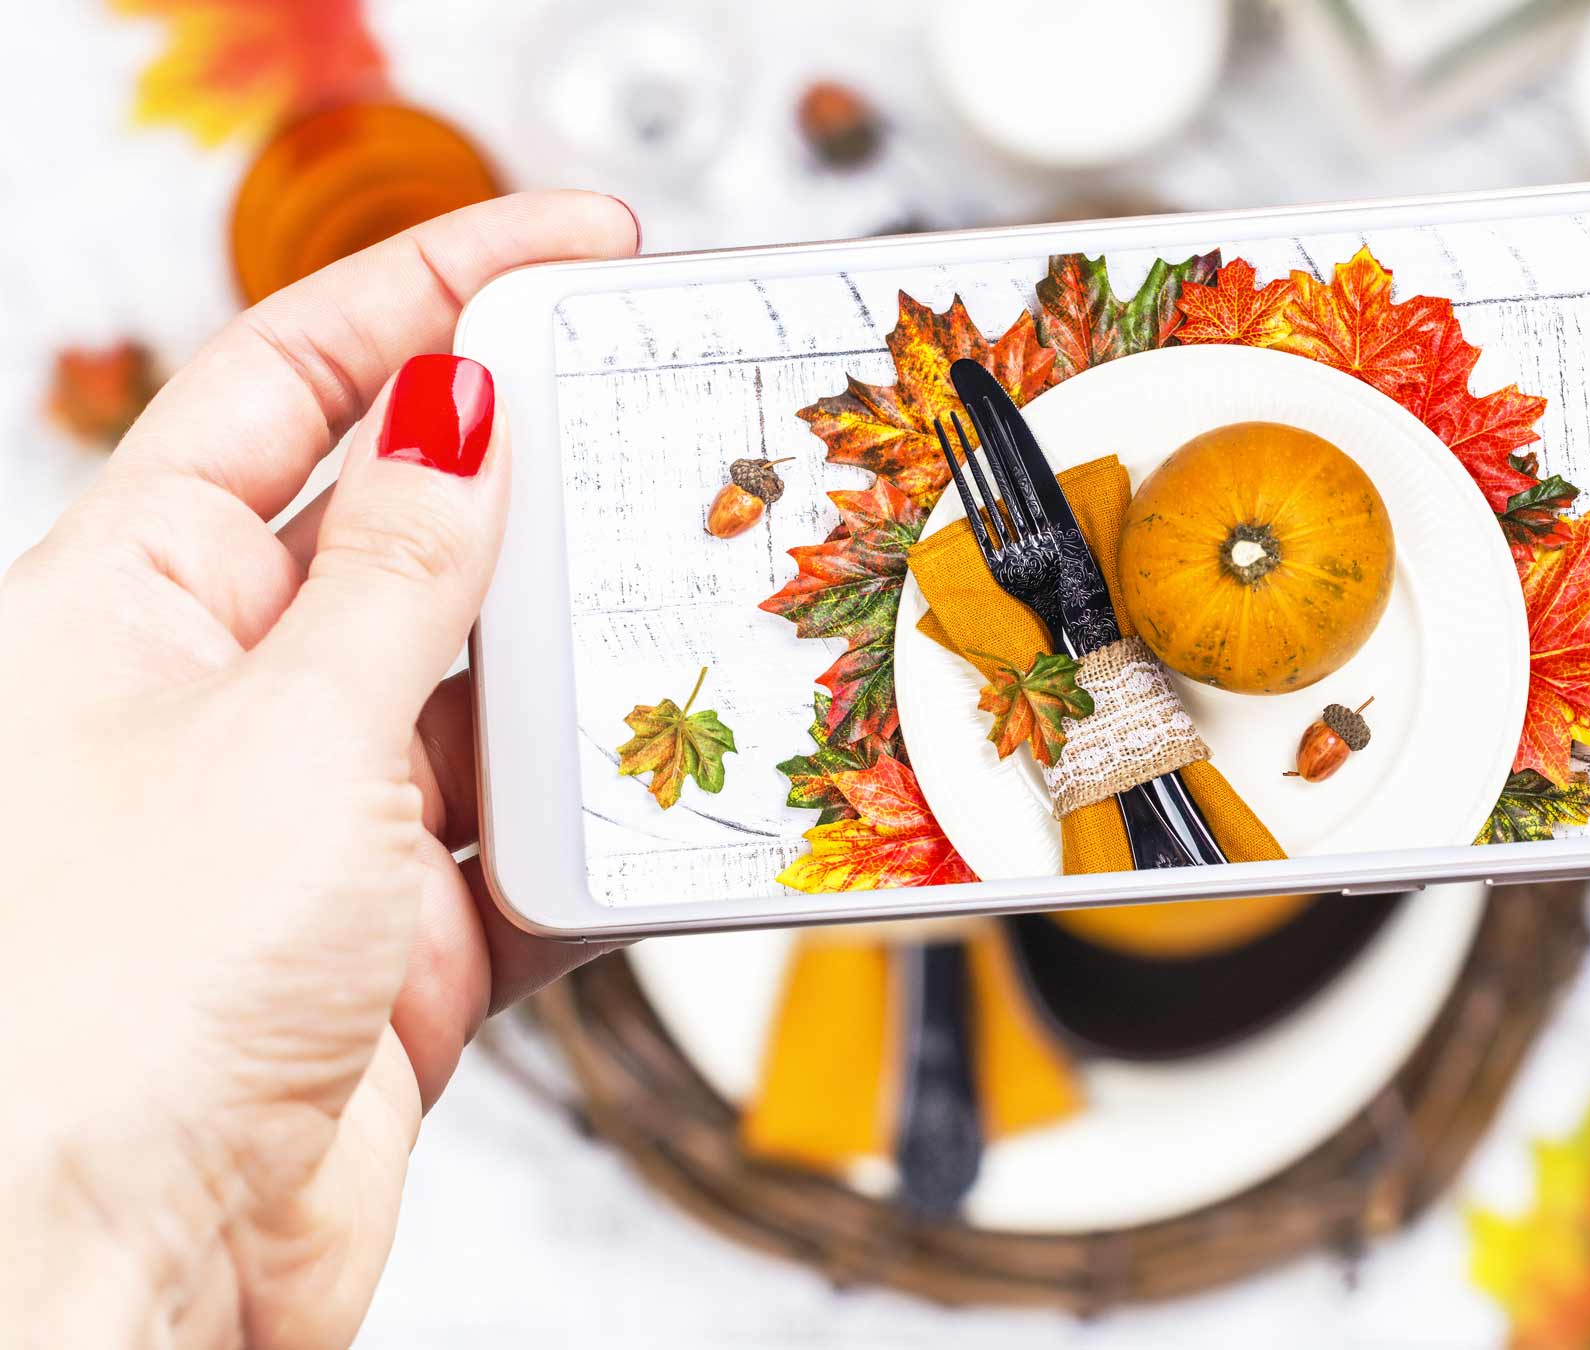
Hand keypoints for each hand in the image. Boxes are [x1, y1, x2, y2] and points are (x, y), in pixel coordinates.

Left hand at [0, 192, 637, 1344]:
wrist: (128, 1263)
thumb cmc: (113, 1005)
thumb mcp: (289, 731)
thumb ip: (401, 575)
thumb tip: (457, 412)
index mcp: (139, 598)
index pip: (294, 382)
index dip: (431, 291)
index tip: (564, 245)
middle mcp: (229, 694)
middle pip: (410, 526)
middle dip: (536, 472)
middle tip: (665, 417)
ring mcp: (323, 816)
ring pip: (489, 686)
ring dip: (584, 658)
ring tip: (694, 600)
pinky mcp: (401, 933)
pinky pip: (532, 839)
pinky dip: (607, 822)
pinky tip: (672, 789)